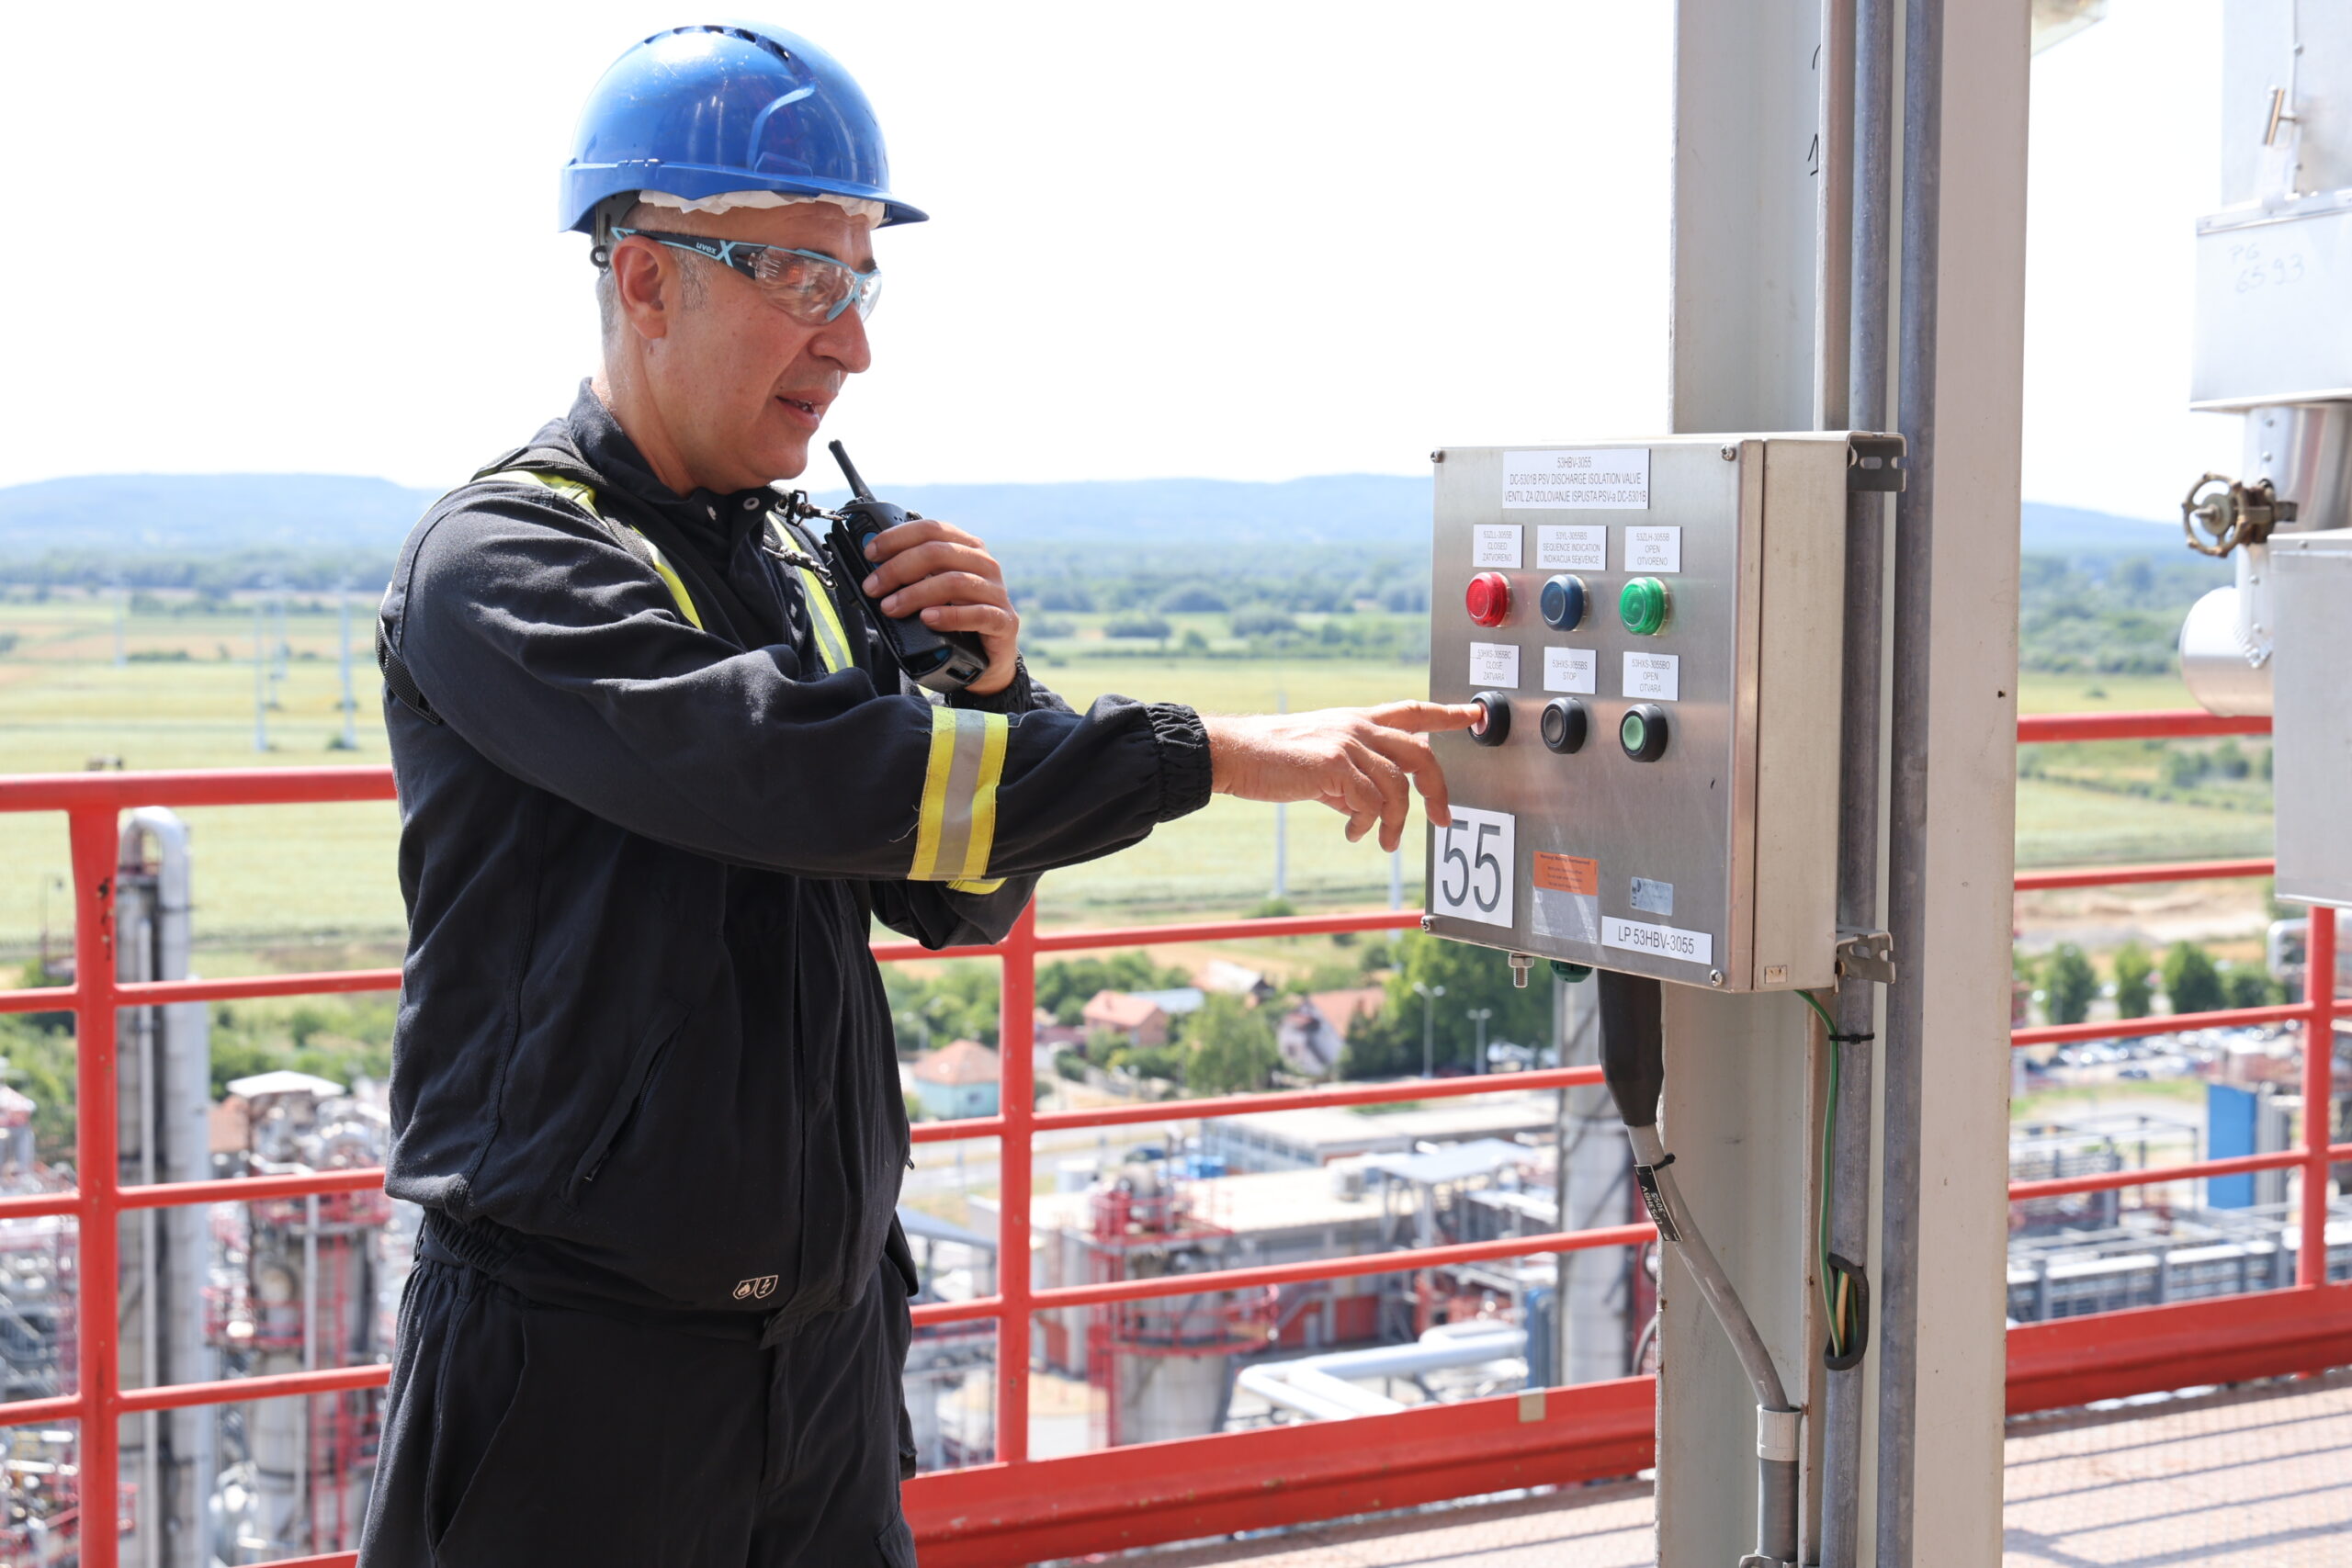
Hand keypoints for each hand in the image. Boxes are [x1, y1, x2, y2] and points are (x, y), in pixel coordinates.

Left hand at [859, 518, 1020, 694]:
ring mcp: (996, 592)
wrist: (987, 660)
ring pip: (954, 582)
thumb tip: (874, 569)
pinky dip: (948, 616)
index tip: (870, 553)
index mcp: (967, 547)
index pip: (932, 529)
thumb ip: (913, 574)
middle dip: (898, 569)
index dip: (897, 538)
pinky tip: (927, 619)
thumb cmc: (955, 619)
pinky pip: (977, 614)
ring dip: (915, 594)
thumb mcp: (933, 589)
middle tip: (874, 588)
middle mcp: (985, 564)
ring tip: (891, 608)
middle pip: (938, 552)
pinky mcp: (1004, 621)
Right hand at [1201, 701, 1484, 851]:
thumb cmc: (1271, 760)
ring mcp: (1348, 742)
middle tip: (1442, 820)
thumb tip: (1368, 809)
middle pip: (1421, 753)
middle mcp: (1358, 725)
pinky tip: (1353, 833)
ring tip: (1385, 842)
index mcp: (1357, 720)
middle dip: (1437, 791)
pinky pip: (1370, 802)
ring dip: (1396, 823)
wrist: (1234, 753)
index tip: (1475, 715)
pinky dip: (1368, 824)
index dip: (1447, 714)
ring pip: (1398, 786)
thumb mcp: (1320, 763)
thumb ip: (1351, 779)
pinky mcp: (1335, 764)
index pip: (1413, 711)